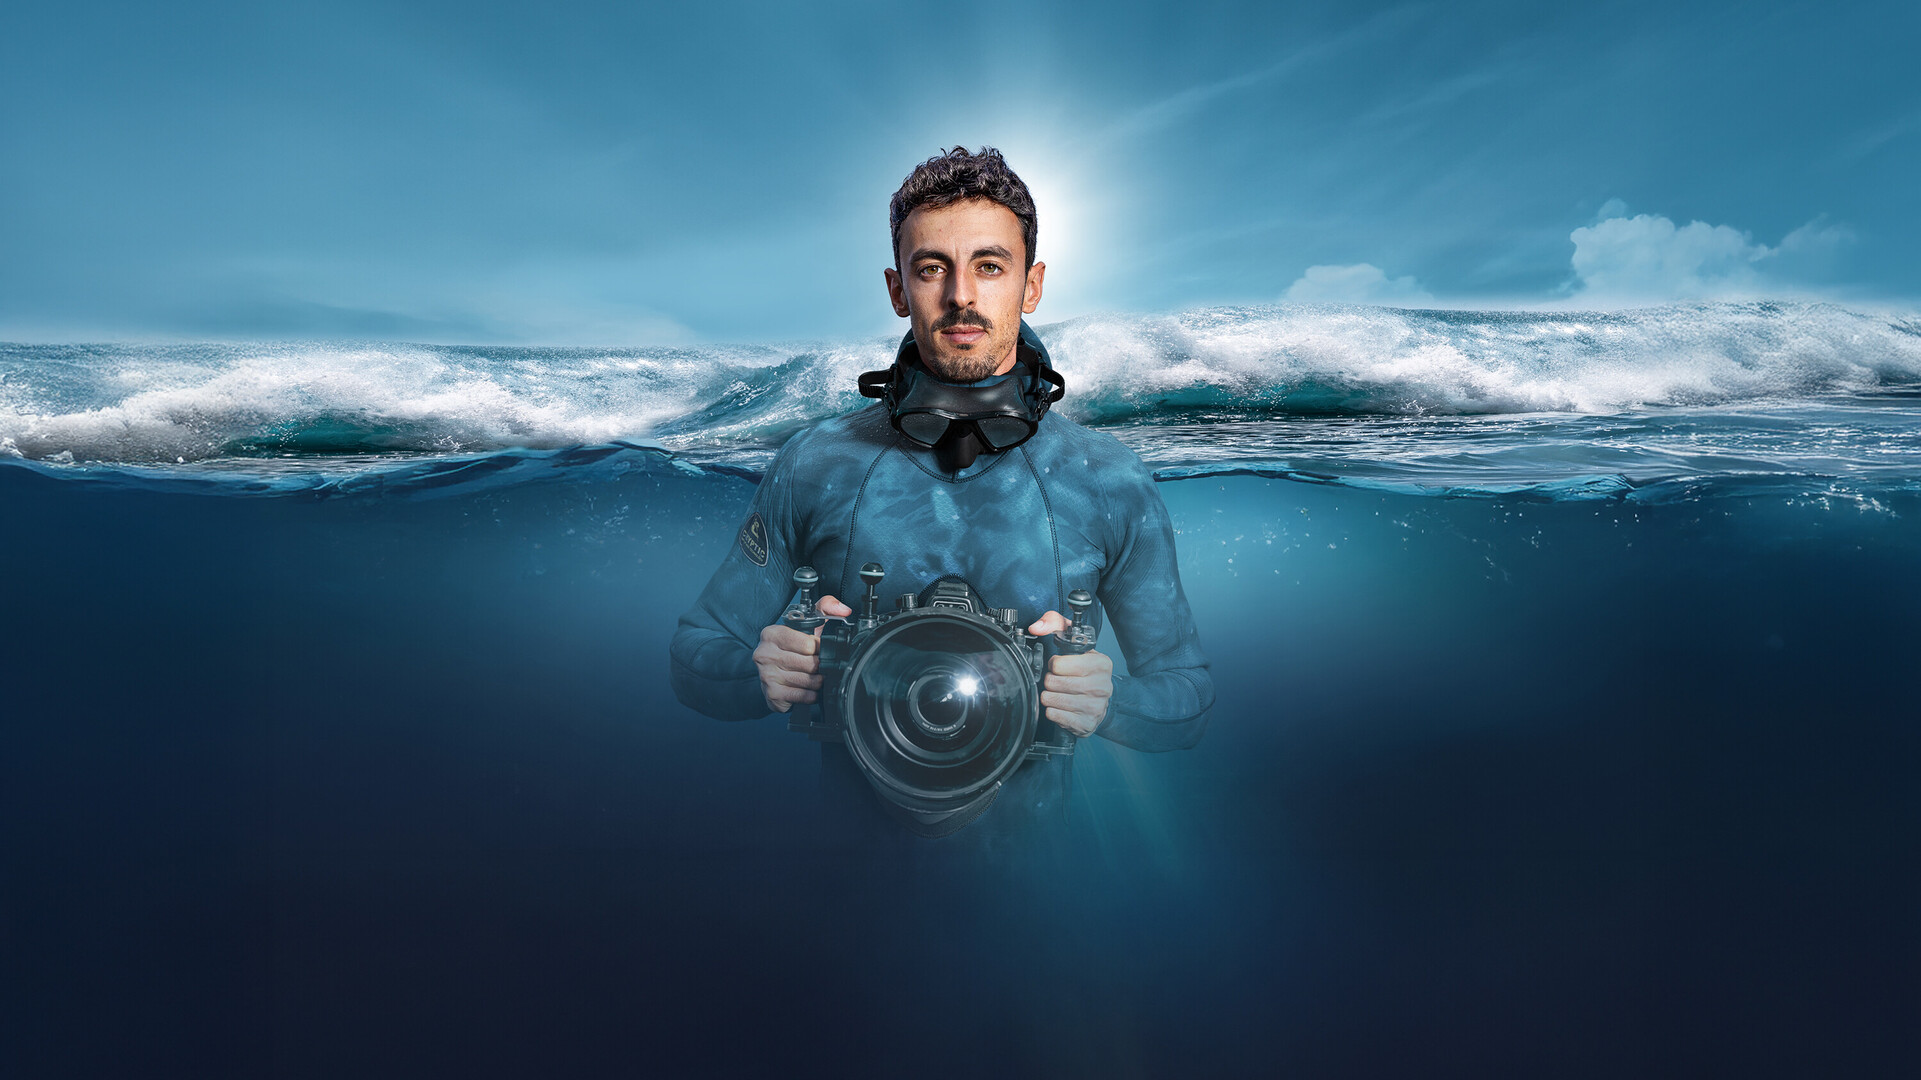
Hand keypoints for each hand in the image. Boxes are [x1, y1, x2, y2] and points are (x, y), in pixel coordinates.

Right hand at [755, 595, 852, 712]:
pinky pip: (803, 696)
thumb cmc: (791, 648)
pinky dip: (811, 695)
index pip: (807, 644)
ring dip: (817, 681)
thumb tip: (844, 610)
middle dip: (820, 666)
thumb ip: (826, 608)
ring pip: (808, 681)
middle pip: (810, 664)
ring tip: (814, 677)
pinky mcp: (772, 694)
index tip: (820, 650)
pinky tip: (807, 689)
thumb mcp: (806, 623)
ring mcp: (766, 675)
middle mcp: (765, 654)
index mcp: (771, 634)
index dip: (820, 648)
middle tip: (820, 666)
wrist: (770, 674)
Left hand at [1026, 610, 1113, 736]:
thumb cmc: (1086, 671)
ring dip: (1049, 696)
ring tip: (1059, 693)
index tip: (1060, 666)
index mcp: (1101, 664)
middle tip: (1057, 681)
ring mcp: (1095, 707)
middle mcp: (1101, 686)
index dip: (1054, 665)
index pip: (1059, 664)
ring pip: (1051, 700)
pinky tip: (1062, 706)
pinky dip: (1052, 711)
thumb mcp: (1076, 644)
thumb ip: (1055, 624)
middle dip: (1050, 681)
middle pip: (1053, 683)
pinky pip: (1054, 715)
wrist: (1102, 700)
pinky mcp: (1086, 724)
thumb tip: (1037, 627)